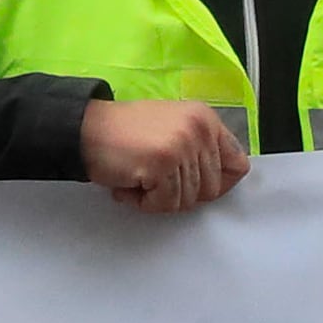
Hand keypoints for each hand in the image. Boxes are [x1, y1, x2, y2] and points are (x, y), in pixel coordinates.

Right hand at [79, 96, 248, 213]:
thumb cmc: (124, 134)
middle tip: (154, 181)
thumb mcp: (172, 128)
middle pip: (211, 189)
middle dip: (181, 194)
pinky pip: (165, 203)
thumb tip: (221, 183)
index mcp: (206, 119)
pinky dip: (144, 203)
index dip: (219, 184)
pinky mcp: (163, 163)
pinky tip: (129, 185)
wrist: (84, 129)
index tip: (195, 188)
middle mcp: (199, 128)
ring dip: (159, 199)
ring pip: (187, 199)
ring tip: (138, 179)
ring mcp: (182, 145)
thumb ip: (200, 149)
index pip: (238, 164)